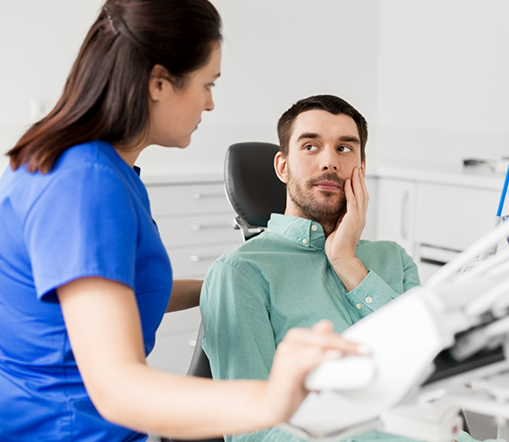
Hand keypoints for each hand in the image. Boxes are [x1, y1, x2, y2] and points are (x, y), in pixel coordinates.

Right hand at [263, 320, 367, 424]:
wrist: (271, 404)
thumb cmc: (291, 385)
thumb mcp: (311, 366)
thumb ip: (322, 353)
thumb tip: (336, 341)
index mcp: (297, 338)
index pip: (325, 333)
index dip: (346, 339)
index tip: (363, 347)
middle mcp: (290, 342)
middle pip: (323, 337)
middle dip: (346, 343)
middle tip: (364, 350)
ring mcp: (286, 354)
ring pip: (317, 345)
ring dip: (338, 347)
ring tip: (354, 352)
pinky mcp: (285, 368)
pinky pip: (308, 359)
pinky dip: (323, 357)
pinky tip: (335, 356)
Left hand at [325, 167, 368, 290]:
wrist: (340, 257)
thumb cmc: (337, 245)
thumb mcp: (339, 226)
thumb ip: (340, 216)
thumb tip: (337, 208)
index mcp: (358, 217)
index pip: (361, 196)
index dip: (360, 183)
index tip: (358, 172)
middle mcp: (360, 216)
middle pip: (364, 192)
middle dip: (362, 178)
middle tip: (361, 164)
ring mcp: (358, 218)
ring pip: (360, 195)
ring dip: (358, 181)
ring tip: (356, 168)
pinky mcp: (353, 220)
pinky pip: (353, 202)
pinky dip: (351, 191)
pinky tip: (349, 182)